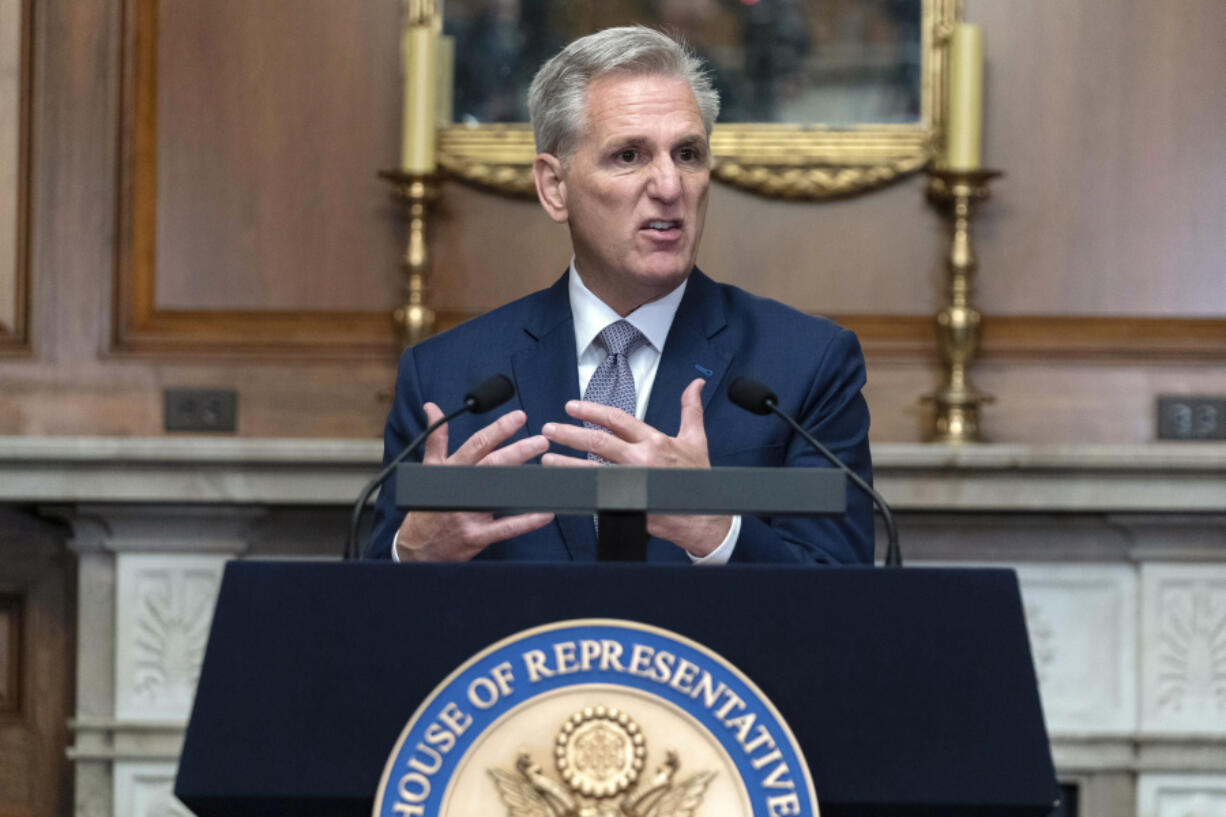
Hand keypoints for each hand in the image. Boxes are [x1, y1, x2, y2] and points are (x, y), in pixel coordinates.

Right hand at [394, 404, 553, 561]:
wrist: (415, 548)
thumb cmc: (426, 505)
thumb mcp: (429, 470)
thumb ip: (436, 438)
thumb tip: (432, 407)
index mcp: (451, 471)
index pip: (477, 445)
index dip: (498, 430)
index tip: (519, 417)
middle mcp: (460, 490)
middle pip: (492, 465)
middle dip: (518, 451)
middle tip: (541, 441)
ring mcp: (468, 514)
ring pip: (500, 494)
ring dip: (525, 482)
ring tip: (548, 471)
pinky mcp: (476, 537)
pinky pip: (505, 528)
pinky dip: (526, 521)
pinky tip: (545, 512)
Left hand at [540, 378, 731, 557]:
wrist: (703, 519)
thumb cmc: (698, 479)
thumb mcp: (696, 440)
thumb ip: (690, 409)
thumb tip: (695, 384)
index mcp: (655, 441)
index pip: (617, 420)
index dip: (591, 411)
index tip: (571, 406)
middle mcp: (642, 460)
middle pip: (598, 443)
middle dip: (570, 434)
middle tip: (549, 429)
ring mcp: (633, 483)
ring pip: (593, 470)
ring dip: (567, 463)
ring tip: (547, 457)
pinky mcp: (628, 504)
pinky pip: (597, 494)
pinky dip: (579, 488)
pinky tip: (565, 485)